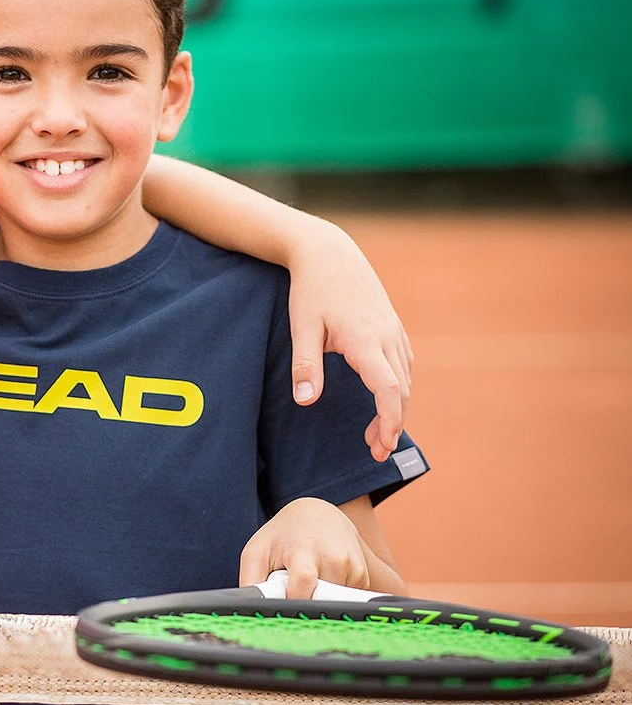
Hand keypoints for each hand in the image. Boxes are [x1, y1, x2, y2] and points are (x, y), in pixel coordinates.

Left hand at [239, 497, 375, 598]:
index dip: (293, 600)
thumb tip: (251, 610)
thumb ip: (251, 581)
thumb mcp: (257, 552)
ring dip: (316, 599)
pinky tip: (323, 579)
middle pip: (320, 599)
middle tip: (291, 588)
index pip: (304, 581)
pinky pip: (344, 601)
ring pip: (332, 604)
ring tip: (307, 579)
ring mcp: (353, 567)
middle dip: (304, 602)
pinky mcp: (363, 577)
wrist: (318, 516)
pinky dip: (330, 596)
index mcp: (304, 550)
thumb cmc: (282, 537)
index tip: (283, 611)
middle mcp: (334, 558)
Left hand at [285, 220, 412, 461]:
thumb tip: (306, 401)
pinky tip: (382, 401)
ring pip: (404, 380)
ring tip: (374, 436)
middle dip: (391, 424)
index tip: (381, 445)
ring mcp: (394, 332)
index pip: (388, 389)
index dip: (388, 420)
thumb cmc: (311, 290)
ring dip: (394, 409)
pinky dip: (397, 389)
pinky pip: (403, 366)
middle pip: (400, 391)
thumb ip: (305, 365)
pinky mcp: (393, 328)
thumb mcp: (301, 326)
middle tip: (374, 452)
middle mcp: (387, 337)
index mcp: (365, 340)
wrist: (330, 253)